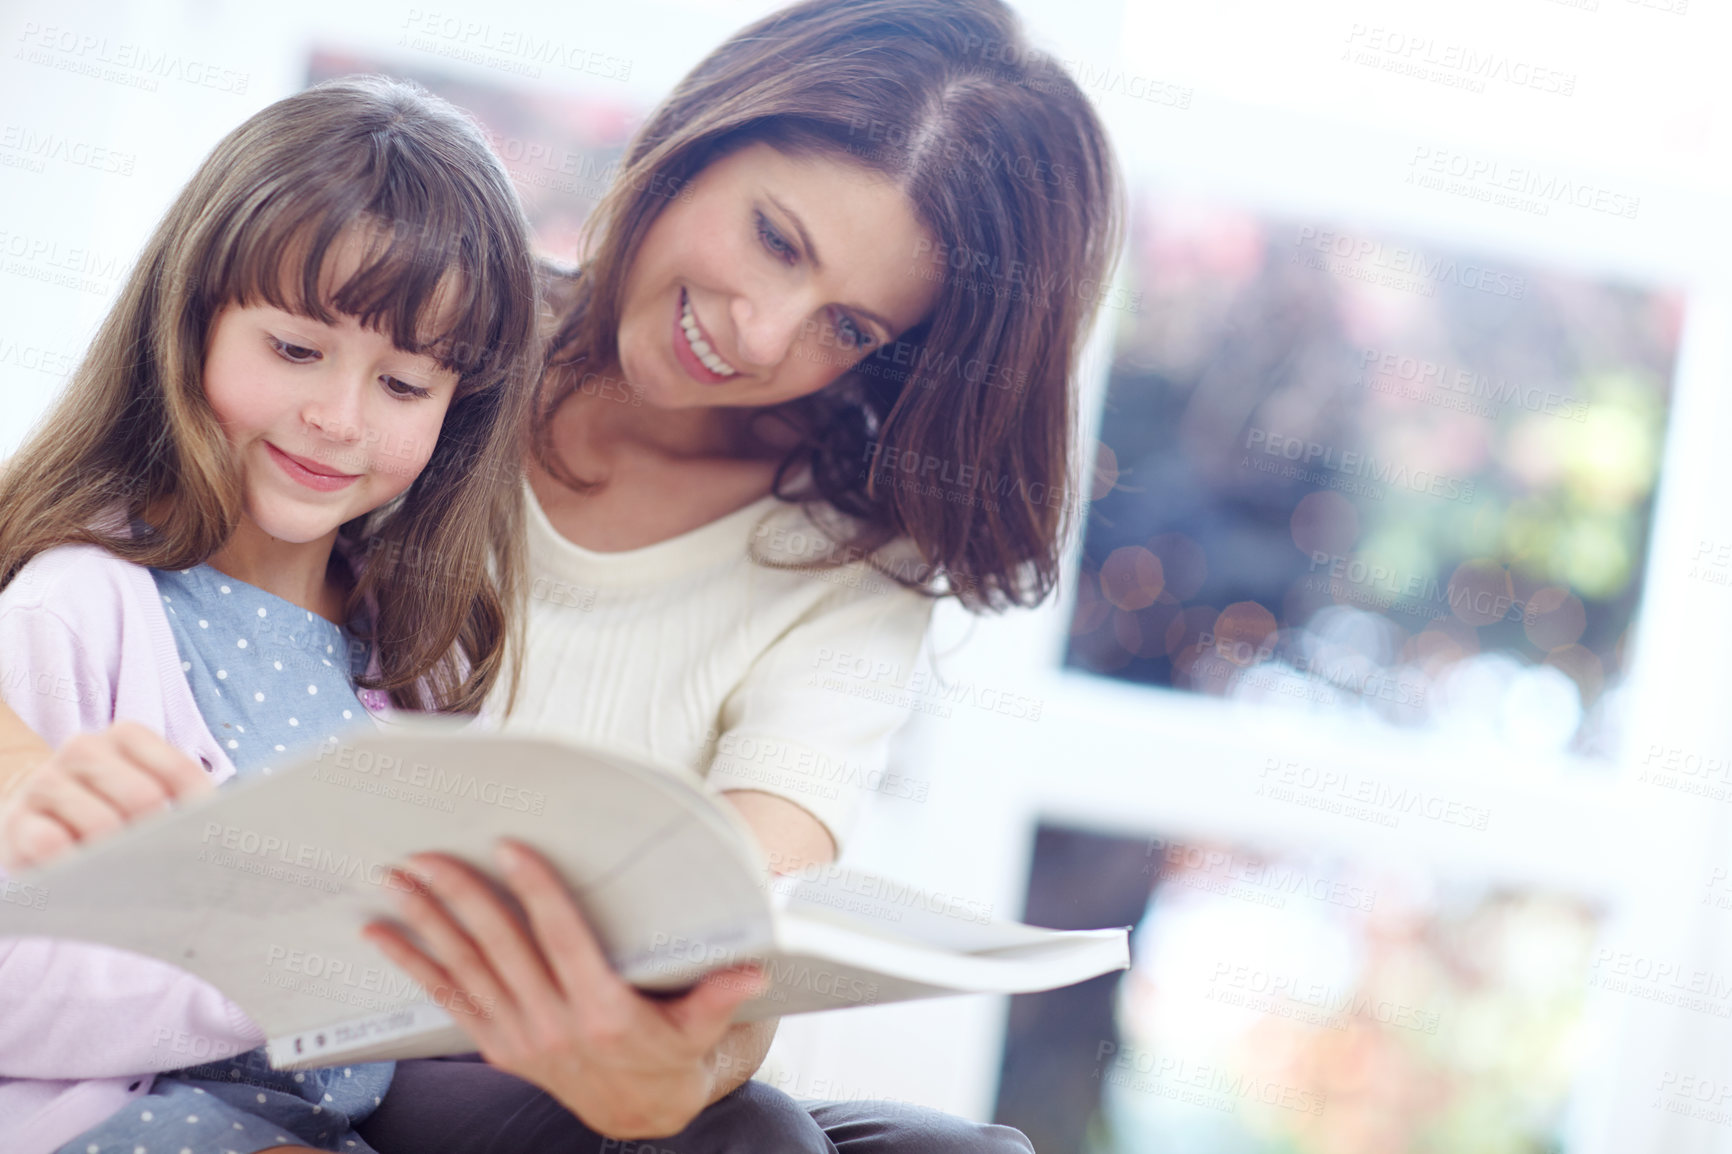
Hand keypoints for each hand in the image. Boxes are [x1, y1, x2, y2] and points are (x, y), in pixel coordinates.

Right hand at [0, 721, 212, 872]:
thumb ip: (180, 798)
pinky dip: (74, 866)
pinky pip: (51, 845)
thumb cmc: (105, 802)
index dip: (200, 814)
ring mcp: (47, 781)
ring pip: (101, 825)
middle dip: (159, 838)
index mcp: (126, 736)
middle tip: (165, 864)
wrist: (32, 806)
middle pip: (143, 798)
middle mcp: (84, 748)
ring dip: (119, 857)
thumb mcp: (141, 787)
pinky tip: (85, 875)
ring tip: (129, 874)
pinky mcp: (17, 820)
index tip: (208, 842)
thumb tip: (225, 830)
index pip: (180, 773)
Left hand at [362, 840, 766, 1138]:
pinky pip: (448, 998)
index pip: (563, 938)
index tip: (510, 849)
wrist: (640, 1113)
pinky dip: (413, 964)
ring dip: (427, 922)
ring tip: (397, 880)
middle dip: (460, 896)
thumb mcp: (702, 1028)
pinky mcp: (497, 1044)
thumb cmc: (673, 1053)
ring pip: (465, 969)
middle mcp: (553, 1024)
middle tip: (428, 855)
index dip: (537, 891)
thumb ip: (721, 997)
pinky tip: (382, 933)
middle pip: (500, 948)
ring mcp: (519, 1036)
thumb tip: (753, 971)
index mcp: (603, 1010)